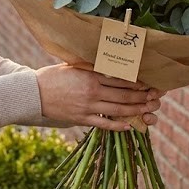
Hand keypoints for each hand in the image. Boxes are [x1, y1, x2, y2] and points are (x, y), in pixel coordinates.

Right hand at [35, 63, 163, 131]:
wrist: (33, 94)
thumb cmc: (53, 76)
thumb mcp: (73, 65)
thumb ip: (92, 65)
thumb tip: (110, 62)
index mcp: (91, 75)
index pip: (120, 79)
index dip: (137, 82)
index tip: (149, 83)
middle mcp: (92, 91)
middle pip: (124, 95)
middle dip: (142, 97)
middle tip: (155, 97)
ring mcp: (88, 107)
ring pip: (118, 110)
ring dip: (136, 110)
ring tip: (148, 110)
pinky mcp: (82, 119)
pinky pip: (104, 124)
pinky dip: (118, 126)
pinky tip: (129, 125)